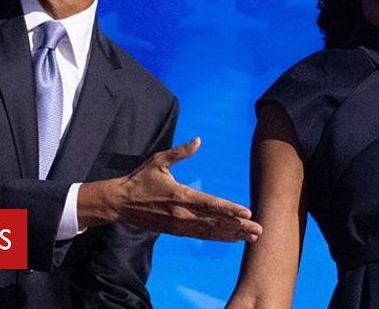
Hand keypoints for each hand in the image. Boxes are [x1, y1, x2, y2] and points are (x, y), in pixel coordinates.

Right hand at [80, 137, 262, 241]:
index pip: (210, 204)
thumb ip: (180, 152)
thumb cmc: (140, 180)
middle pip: (215, 222)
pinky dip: (218, 238)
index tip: (247, 212)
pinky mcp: (175, 231)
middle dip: (238, 227)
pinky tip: (233, 239)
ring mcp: (179, 225)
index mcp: (179, 195)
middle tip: (259, 231)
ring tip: (252, 237)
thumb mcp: (158, 161)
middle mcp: (182, 214)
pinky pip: (201, 236)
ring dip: (232, 235)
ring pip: (210, 232)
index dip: (229, 209)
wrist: (119, 203)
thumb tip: (198, 140)